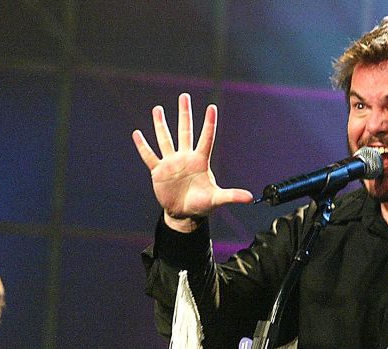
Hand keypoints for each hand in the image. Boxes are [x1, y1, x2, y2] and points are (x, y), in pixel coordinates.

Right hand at [132, 92, 253, 231]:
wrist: (184, 214)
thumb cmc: (201, 204)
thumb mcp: (216, 199)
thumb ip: (231, 195)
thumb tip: (250, 198)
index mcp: (200, 161)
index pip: (206, 138)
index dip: (209, 124)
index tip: (212, 107)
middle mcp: (185, 157)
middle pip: (185, 131)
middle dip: (184, 114)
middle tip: (184, 96)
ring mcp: (171, 163)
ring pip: (165, 139)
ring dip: (161, 124)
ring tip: (157, 109)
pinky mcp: (158, 171)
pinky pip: (149, 156)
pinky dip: (143, 146)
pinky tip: (137, 134)